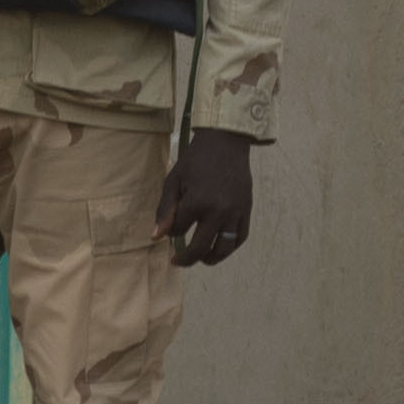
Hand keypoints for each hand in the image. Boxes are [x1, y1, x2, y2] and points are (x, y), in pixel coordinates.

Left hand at [158, 128, 254, 266]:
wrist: (226, 142)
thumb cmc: (196, 160)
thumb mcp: (174, 181)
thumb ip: (165, 211)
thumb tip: (156, 238)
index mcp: (197, 202)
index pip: (179, 230)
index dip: (172, 231)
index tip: (170, 227)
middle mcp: (218, 211)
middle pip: (200, 247)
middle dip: (186, 258)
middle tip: (178, 261)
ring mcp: (235, 212)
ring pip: (223, 248)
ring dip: (210, 259)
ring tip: (201, 259)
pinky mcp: (247, 210)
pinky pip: (240, 238)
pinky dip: (230, 247)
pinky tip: (219, 247)